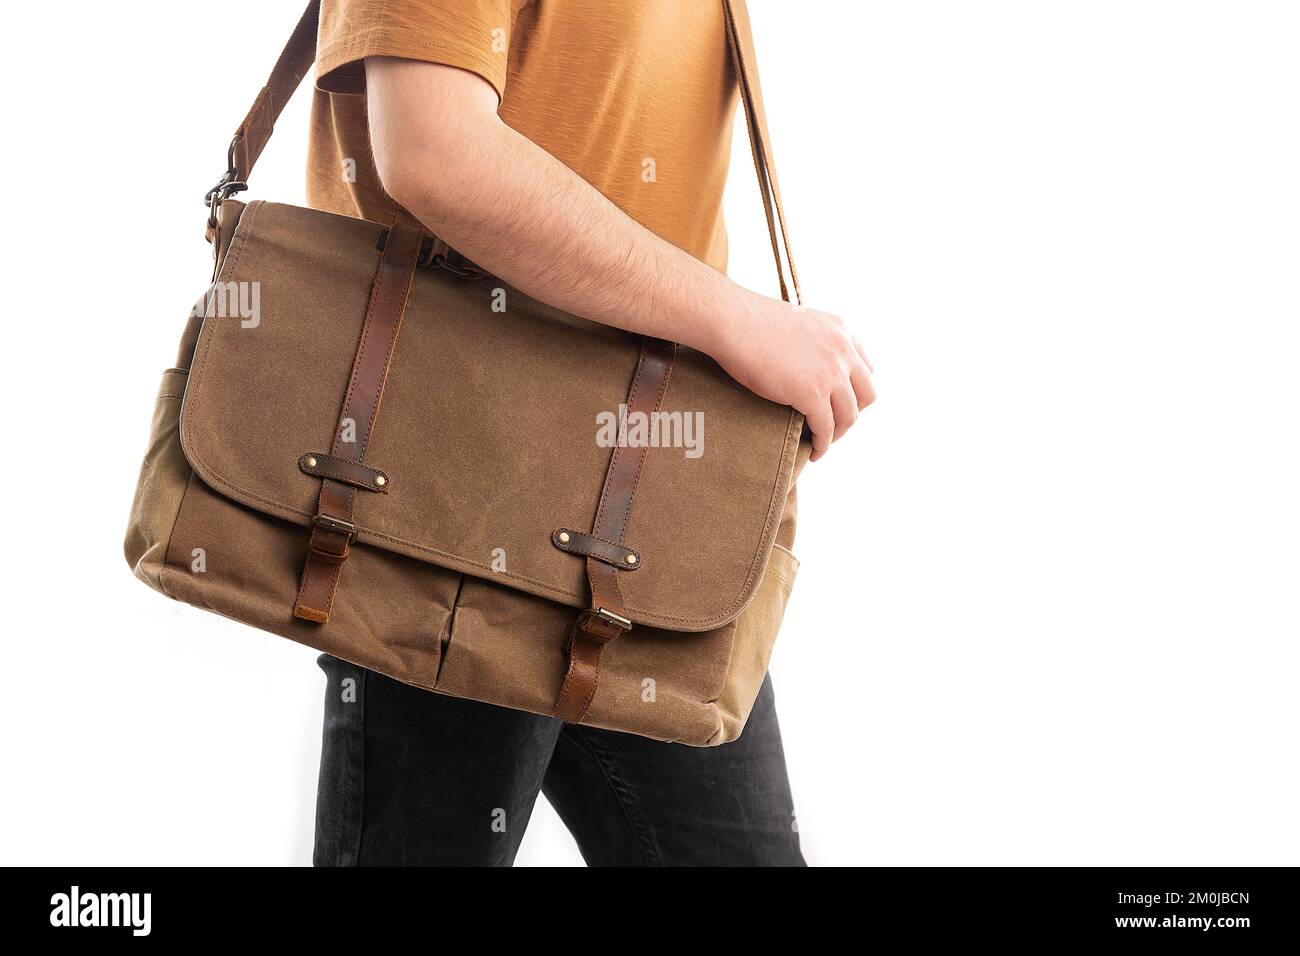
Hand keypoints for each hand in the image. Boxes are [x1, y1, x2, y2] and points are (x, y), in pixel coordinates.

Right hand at [711, 291, 874, 460]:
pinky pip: (826, 429)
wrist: (733, 321)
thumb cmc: (749, 322)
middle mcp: (843, 350)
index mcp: (840, 330)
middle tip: (834, 424)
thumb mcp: (796, 324)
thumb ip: (809, 342)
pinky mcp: (812, 394)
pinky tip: (813, 452)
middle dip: (852, 413)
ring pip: (849, 415)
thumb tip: (801, 364)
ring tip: (822, 442)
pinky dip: (822, 445)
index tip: (840, 401)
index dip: (855, 389)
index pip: (865, 368)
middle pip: (867, 394)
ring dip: (838, 433)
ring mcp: (830, 373)